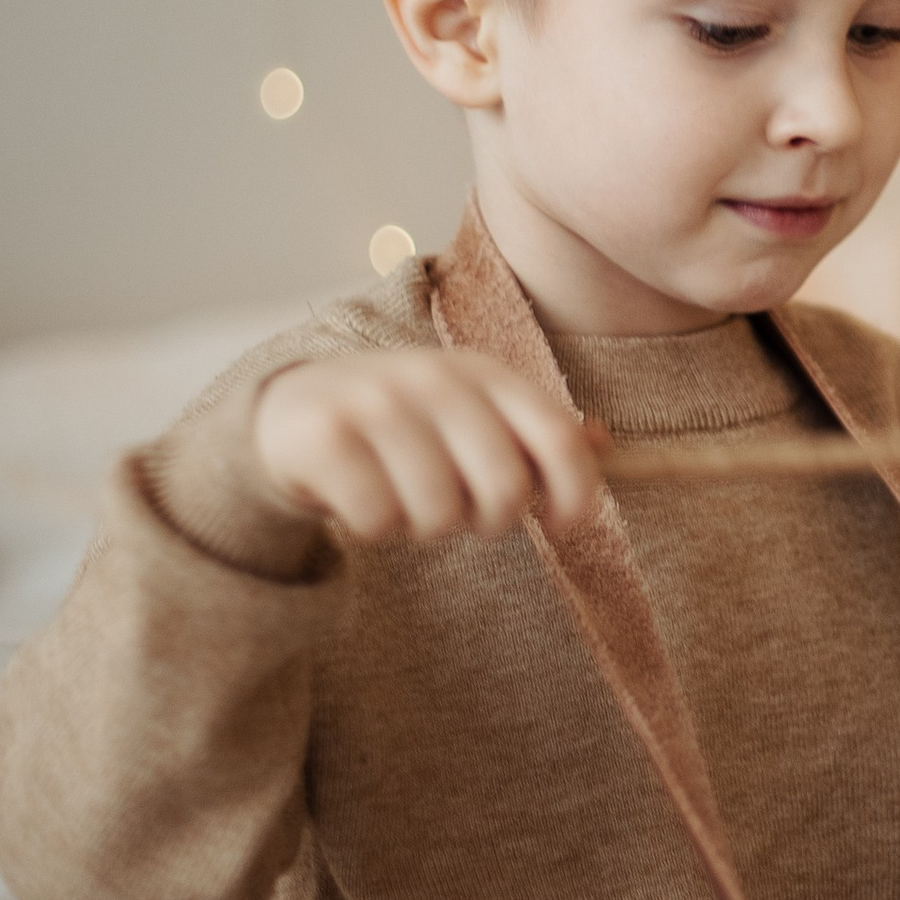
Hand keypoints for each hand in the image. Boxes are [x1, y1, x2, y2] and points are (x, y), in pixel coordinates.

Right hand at [251, 352, 606, 545]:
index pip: (555, 438)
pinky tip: (363, 496)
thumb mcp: (473, 413)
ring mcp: (376, 403)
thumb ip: (534, 431)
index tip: (565, 525)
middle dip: (490, 521)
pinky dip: (376, 526)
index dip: (576, 493)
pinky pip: (379, 521)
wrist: (296, 410)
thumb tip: (604, 444)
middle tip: (462, 512)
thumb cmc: (406, 424)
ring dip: (425, 526)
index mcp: (483, 373)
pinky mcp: (325, 436)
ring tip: (405, 497)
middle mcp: (434, 379)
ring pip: (439, 514)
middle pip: (504, 488)